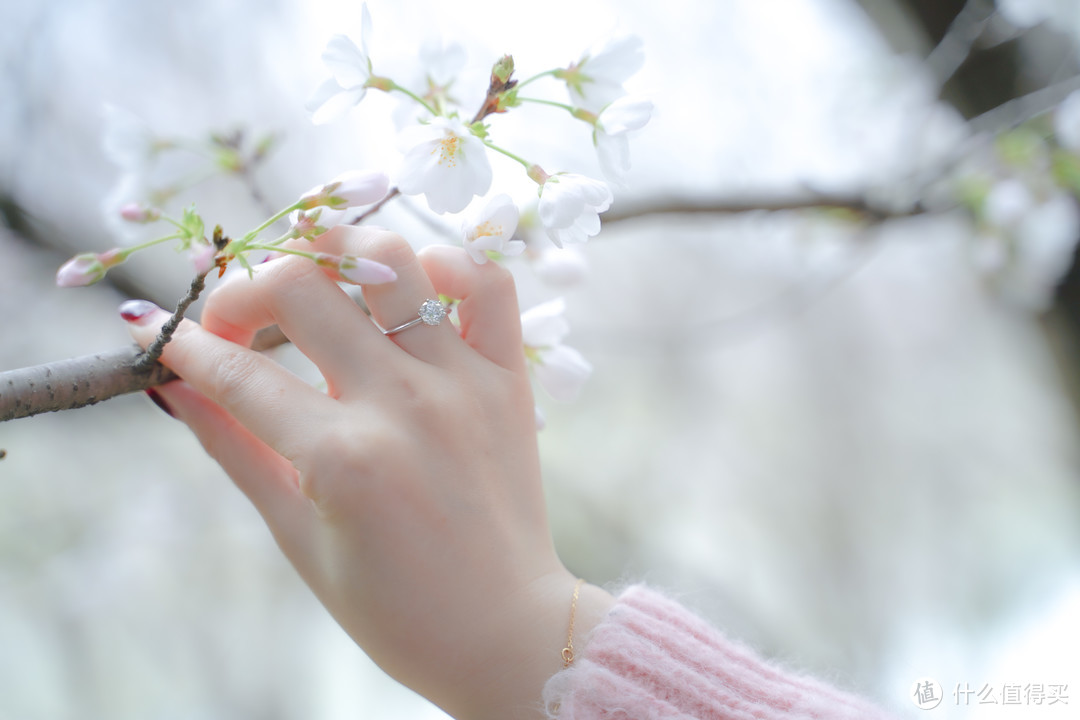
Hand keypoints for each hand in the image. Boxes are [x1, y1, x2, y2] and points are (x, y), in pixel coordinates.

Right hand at [121, 226, 612, 718]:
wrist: (502, 631)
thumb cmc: (395, 607)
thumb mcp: (298, 539)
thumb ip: (236, 451)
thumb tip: (176, 387)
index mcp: (343, 457)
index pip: (238, 373)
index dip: (188, 349)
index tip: (171, 341)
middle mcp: (403, 403)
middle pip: (300, 288)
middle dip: (242, 293)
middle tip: (236, 325)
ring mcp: (462, 383)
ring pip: (391, 261)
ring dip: (335, 253)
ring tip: (315, 281)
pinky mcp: (508, 380)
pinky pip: (488, 284)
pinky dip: (446, 266)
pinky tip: (409, 291)